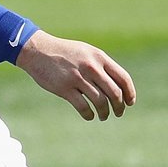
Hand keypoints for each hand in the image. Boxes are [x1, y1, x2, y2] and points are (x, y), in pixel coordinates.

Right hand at [15, 29, 135, 119]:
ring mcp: (78, 78)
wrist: (38, 50)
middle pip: (114, 93)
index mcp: (99, 58)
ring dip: (104, 113)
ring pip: (100, 102)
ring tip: (103, 116)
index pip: (123, 78)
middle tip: (118, 113)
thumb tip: (116, 84)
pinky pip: (83, 106)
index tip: (130, 102)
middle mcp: (91, 67)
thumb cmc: (64, 53)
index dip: (130, 93)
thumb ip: (101, 65)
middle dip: (119, 106)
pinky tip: (89, 116)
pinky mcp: (64, 88)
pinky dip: (89, 114)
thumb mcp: (86, 52)